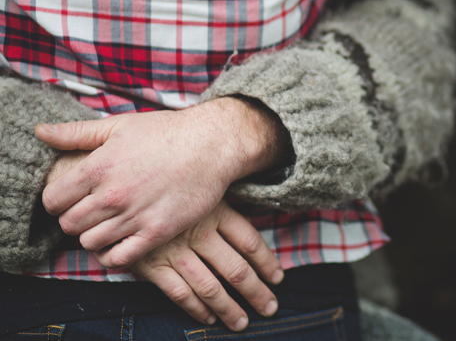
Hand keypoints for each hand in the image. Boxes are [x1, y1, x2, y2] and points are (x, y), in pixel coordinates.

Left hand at [37, 97, 283, 267]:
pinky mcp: (158, 231)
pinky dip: (112, 255)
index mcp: (98, 167)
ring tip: (109, 223)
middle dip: (75, 218)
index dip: (58, 200)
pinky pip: (119, 258)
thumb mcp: (119, 125)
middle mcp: (112, 194)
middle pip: (69, 225)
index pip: (52, 200)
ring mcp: (135, 215)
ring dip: (94, 236)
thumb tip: (41, 132)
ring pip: (90, 243)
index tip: (72, 197)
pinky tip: (120, 241)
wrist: (212, 144)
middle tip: (92, 211)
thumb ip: (77, 133)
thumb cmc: (167, 132)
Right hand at [131, 201, 284, 330]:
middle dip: (256, 292)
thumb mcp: (201, 191)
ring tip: (241, 322)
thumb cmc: (168, 190)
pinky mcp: (151, 265)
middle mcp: (199, 232)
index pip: (250, 242)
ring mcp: (174, 251)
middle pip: (236, 269)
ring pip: (210, 287)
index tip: (278, 278)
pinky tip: (209, 318)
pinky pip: (180, 293)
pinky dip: (197, 309)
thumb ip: (224, 209)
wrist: (120, 192)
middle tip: (270, 308)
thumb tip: (252, 231)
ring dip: (229, 308)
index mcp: (216, 211)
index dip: (267, 263)